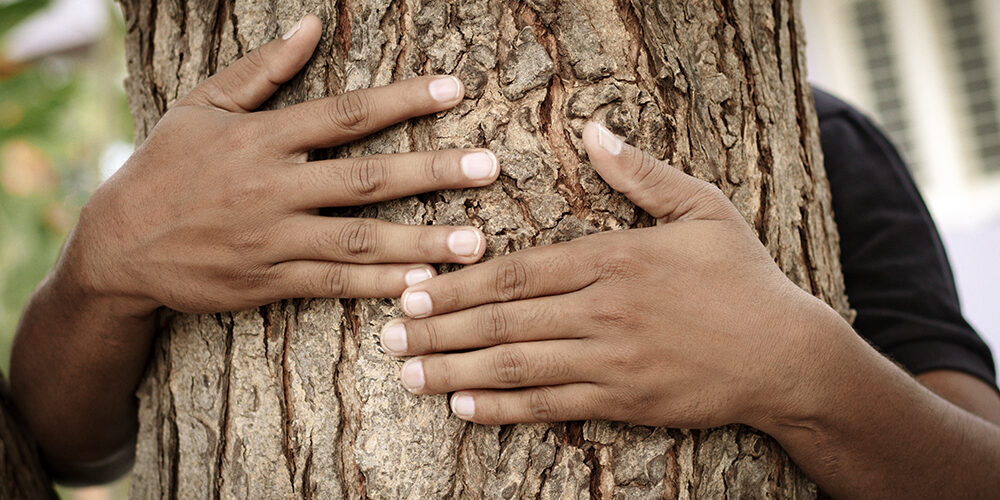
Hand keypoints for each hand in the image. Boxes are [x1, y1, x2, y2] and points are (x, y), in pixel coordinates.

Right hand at [59, 15, 497, 315]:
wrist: (118, 245)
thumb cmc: (165, 168)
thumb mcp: (201, 107)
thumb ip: (260, 70)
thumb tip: (310, 28)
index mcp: (262, 137)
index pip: (345, 114)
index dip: (403, 100)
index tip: (455, 90)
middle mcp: (273, 186)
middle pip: (366, 178)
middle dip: (433, 171)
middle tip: (490, 167)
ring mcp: (272, 238)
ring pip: (359, 239)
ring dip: (421, 241)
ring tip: (476, 243)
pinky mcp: (268, 281)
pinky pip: (333, 284)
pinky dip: (378, 285)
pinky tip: (422, 284)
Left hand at [380, 122, 836, 428]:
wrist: (786, 355)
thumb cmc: (743, 278)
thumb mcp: (702, 209)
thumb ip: (641, 174)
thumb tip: (595, 131)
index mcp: (612, 259)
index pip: (517, 273)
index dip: (458, 284)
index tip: (414, 287)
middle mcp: (602, 311)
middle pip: (503, 321)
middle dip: (439, 327)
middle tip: (390, 333)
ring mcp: (610, 361)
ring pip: (517, 365)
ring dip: (455, 370)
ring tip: (408, 372)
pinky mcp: (623, 402)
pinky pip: (550, 405)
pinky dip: (503, 407)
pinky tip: (463, 407)